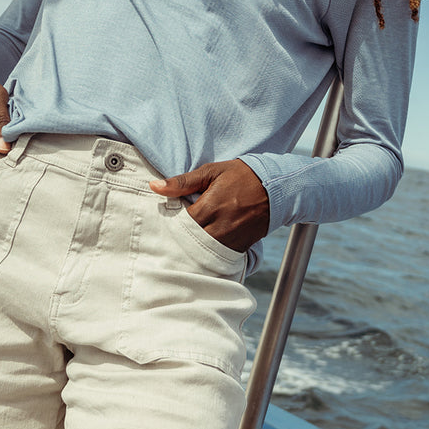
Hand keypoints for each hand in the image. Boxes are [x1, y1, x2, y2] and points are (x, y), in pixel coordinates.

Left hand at [150, 159, 269, 252]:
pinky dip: (208, 254)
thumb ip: (182, 182)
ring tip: (184, 243)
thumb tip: (154, 186)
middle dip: (179, 239)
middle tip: (170, 235)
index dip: (170, 223)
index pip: (180, 223)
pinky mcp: (241, 247)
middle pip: (189, 242)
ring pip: (203, 253)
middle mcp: (221, 226)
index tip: (166, 219)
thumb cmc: (240, 175)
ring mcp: (232, 239)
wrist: (274, 187)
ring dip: (192, 249)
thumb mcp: (211, 172)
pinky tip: (201, 248)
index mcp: (211, 206)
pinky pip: (219, 257)